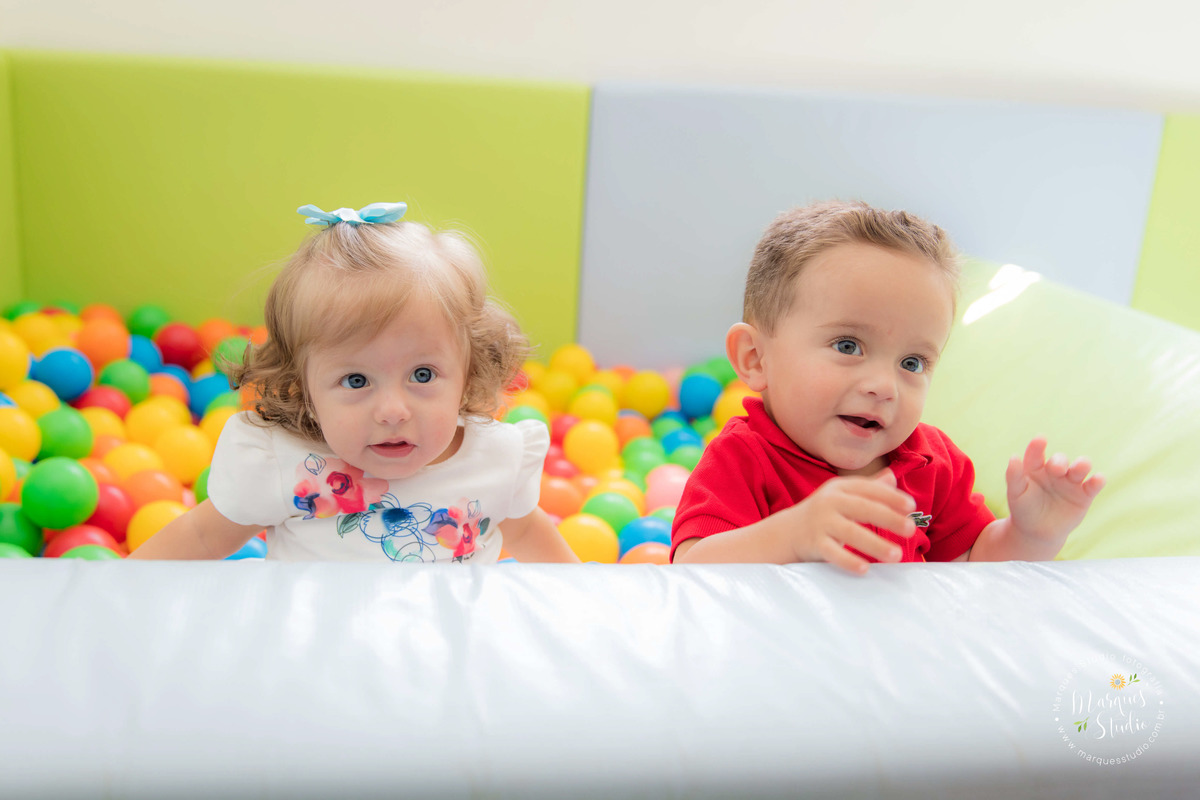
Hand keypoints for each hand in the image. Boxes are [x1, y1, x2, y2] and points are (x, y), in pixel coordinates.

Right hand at [784, 468, 917, 574]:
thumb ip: (868, 487)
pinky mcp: (814, 543)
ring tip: (897, 555)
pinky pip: (833, 553)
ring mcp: (821, 523)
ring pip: (850, 533)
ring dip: (875, 544)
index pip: (869, 489)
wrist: (786, 532)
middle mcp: (830, 502)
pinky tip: (865, 569)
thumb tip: (893, 476)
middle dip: (888, 517)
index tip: (911, 506)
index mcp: (840, 488)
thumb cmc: (823, 513)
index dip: (890, 496)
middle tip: (911, 528)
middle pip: (863, 508)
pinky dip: (848, 561)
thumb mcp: (841, 495)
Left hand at [1005, 437, 1104, 547]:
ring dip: (1082, 465)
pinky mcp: (1084, 495)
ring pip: (1081, 467)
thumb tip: (1014, 457)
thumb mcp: (1015, 493)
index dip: (1038, 446)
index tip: (1040, 439)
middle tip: (1056, 469)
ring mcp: (1071, 482)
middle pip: (1060, 460)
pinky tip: (1098, 479)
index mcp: (1035, 468)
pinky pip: (1094, 485)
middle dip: (1060, 461)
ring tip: (1080, 468)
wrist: (1037, 533)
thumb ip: (1014, 476)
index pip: (1036, 453)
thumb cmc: (1023, 509)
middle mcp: (1055, 471)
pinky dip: (1098, 481)